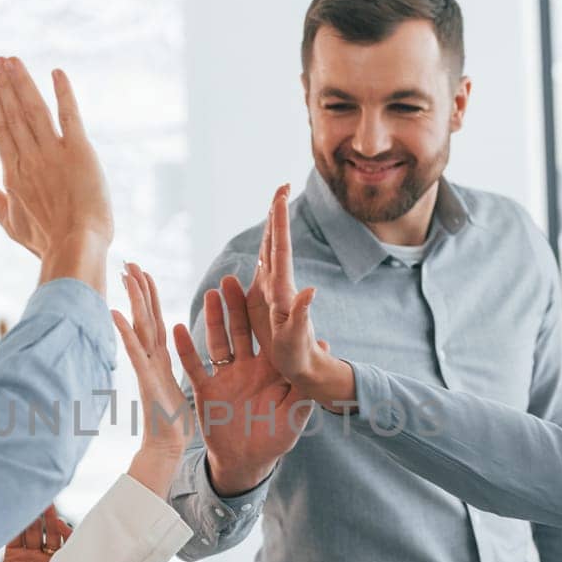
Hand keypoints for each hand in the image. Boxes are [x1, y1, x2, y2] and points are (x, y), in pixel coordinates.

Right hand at [0, 58, 111, 292]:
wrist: (75, 247)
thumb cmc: (46, 242)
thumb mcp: (11, 223)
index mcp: (13, 174)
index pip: (1, 131)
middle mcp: (30, 158)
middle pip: (14, 114)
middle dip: (5, 85)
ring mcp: (54, 153)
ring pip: (35, 109)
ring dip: (23, 83)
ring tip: (13, 61)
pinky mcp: (80, 152)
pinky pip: (70, 116)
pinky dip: (63, 93)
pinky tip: (57, 73)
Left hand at [0, 505, 69, 561]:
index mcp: (15, 558)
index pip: (18, 532)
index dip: (18, 517)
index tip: (18, 502)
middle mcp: (32, 558)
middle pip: (36, 529)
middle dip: (36, 514)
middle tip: (37, 497)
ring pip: (51, 535)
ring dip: (51, 520)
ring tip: (49, 505)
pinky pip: (67, 547)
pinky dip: (66, 535)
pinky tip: (61, 525)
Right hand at [114, 263, 191, 496]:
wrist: (170, 451)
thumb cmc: (180, 425)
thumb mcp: (194, 390)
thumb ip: (197, 373)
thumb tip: (216, 363)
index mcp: (166, 360)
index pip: (158, 321)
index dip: (152, 298)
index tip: (146, 274)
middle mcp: (154, 359)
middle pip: (147, 316)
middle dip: (140, 288)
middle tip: (131, 262)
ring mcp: (148, 367)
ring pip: (141, 326)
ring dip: (134, 299)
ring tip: (126, 273)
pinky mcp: (147, 379)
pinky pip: (135, 351)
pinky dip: (125, 332)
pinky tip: (115, 311)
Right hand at [170, 272, 313, 496]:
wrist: (246, 463)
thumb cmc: (274, 440)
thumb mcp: (294, 414)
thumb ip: (305, 384)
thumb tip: (324, 347)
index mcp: (270, 370)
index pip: (268, 334)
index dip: (266, 313)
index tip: (264, 287)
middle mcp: (247, 367)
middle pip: (241, 330)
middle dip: (236, 305)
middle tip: (230, 279)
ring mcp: (225, 376)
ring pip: (218, 342)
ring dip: (213, 319)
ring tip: (209, 294)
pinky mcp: (206, 390)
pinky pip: (194, 366)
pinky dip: (186, 349)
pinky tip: (177, 328)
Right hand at [249, 185, 355, 409]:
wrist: (305, 374)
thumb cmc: (301, 360)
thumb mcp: (298, 340)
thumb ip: (301, 317)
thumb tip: (310, 290)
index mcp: (282, 292)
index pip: (280, 249)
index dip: (279, 221)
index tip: (281, 193)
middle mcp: (276, 290)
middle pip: (275, 246)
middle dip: (277, 218)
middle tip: (281, 187)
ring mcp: (268, 300)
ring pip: (265, 258)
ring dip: (268, 234)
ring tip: (271, 211)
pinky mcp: (262, 307)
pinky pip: (258, 275)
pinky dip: (254, 260)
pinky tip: (251, 256)